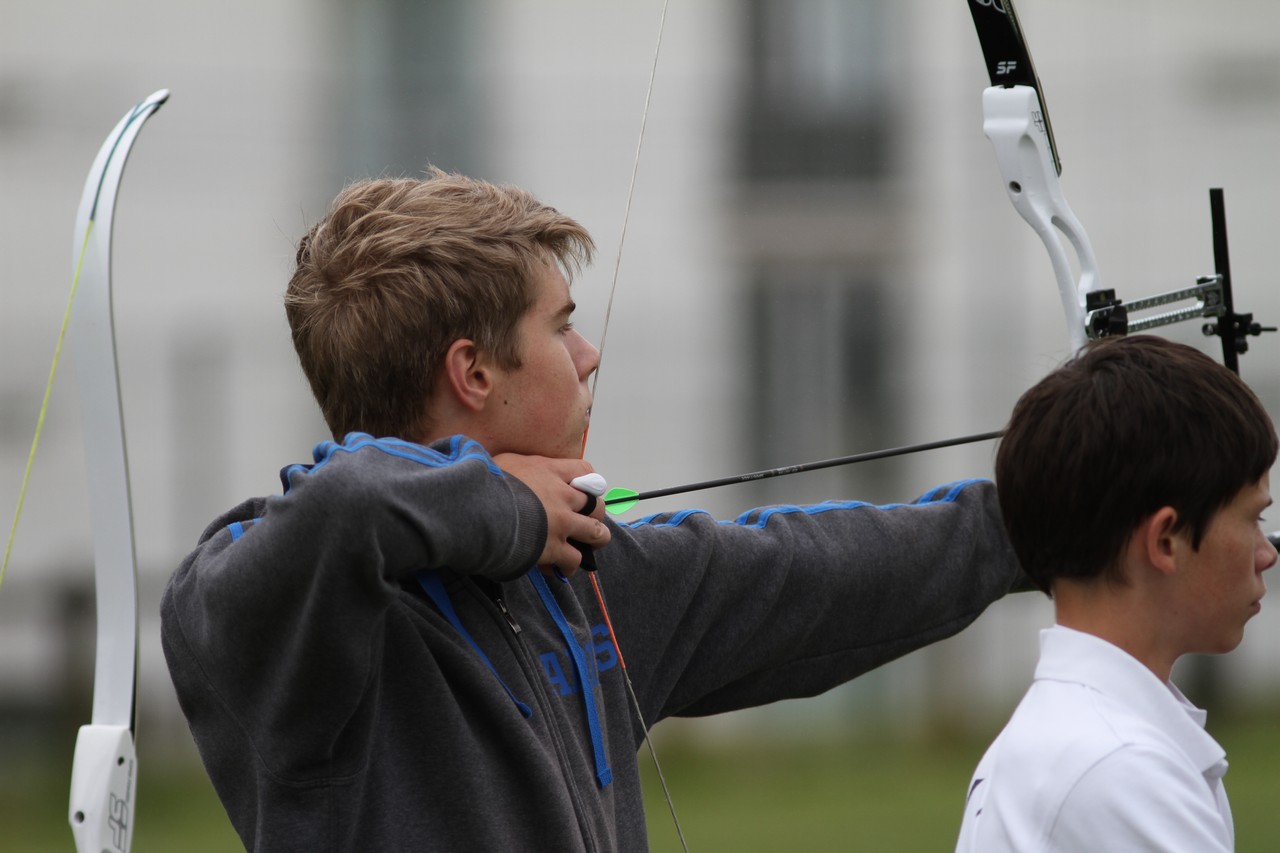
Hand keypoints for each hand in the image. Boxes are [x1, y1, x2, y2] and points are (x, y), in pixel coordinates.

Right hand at [493, 454, 610, 576]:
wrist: (478, 510)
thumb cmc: (483, 484)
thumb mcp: (499, 462)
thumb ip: (510, 463)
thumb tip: (493, 458)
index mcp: (550, 471)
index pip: (584, 470)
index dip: (587, 481)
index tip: (581, 489)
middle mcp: (562, 496)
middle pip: (596, 504)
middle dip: (595, 514)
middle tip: (584, 520)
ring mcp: (561, 523)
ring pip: (596, 533)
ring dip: (594, 540)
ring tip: (585, 546)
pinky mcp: (554, 548)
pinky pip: (574, 559)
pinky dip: (569, 566)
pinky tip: (559, 567)